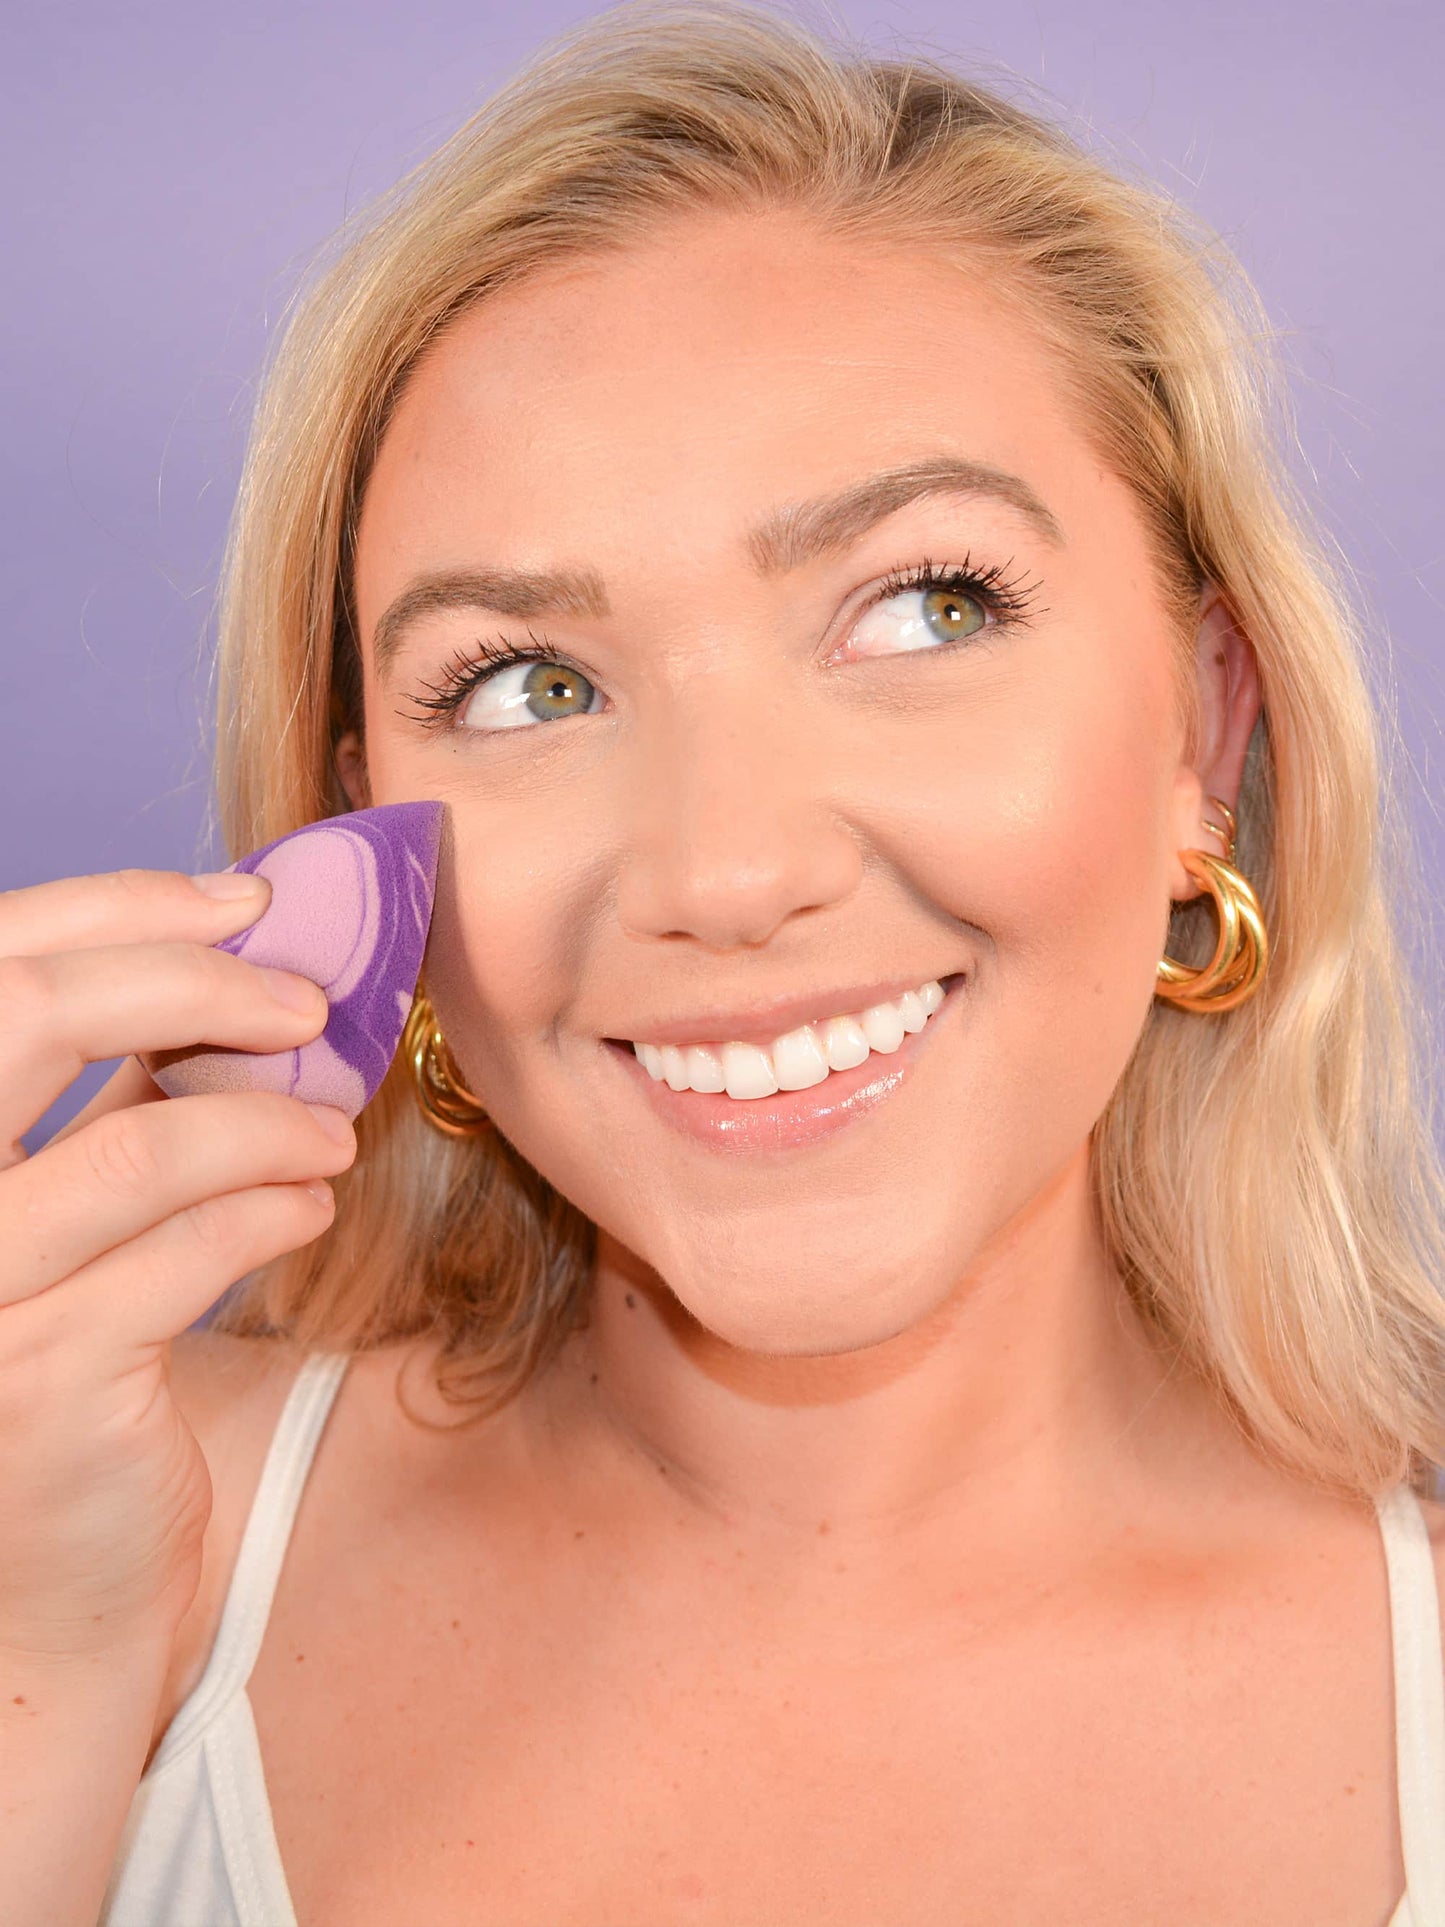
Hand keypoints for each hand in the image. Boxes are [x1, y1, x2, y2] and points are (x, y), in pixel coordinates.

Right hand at [0, 866, 355, 1661]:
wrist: (43, 1595)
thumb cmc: (58, 1371)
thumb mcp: (49, 1216)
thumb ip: (91, 1098)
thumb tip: (223, 959)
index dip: (115, 907)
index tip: (241, 900)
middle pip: (29, 1016)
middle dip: (193, 980)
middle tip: (305, 1001)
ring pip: (142, 1142)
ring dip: (268, 1117)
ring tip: (331, 1128)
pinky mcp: (40, 1380)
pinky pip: (193, 1248)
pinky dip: (273, 1207)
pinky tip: (306, 1205)